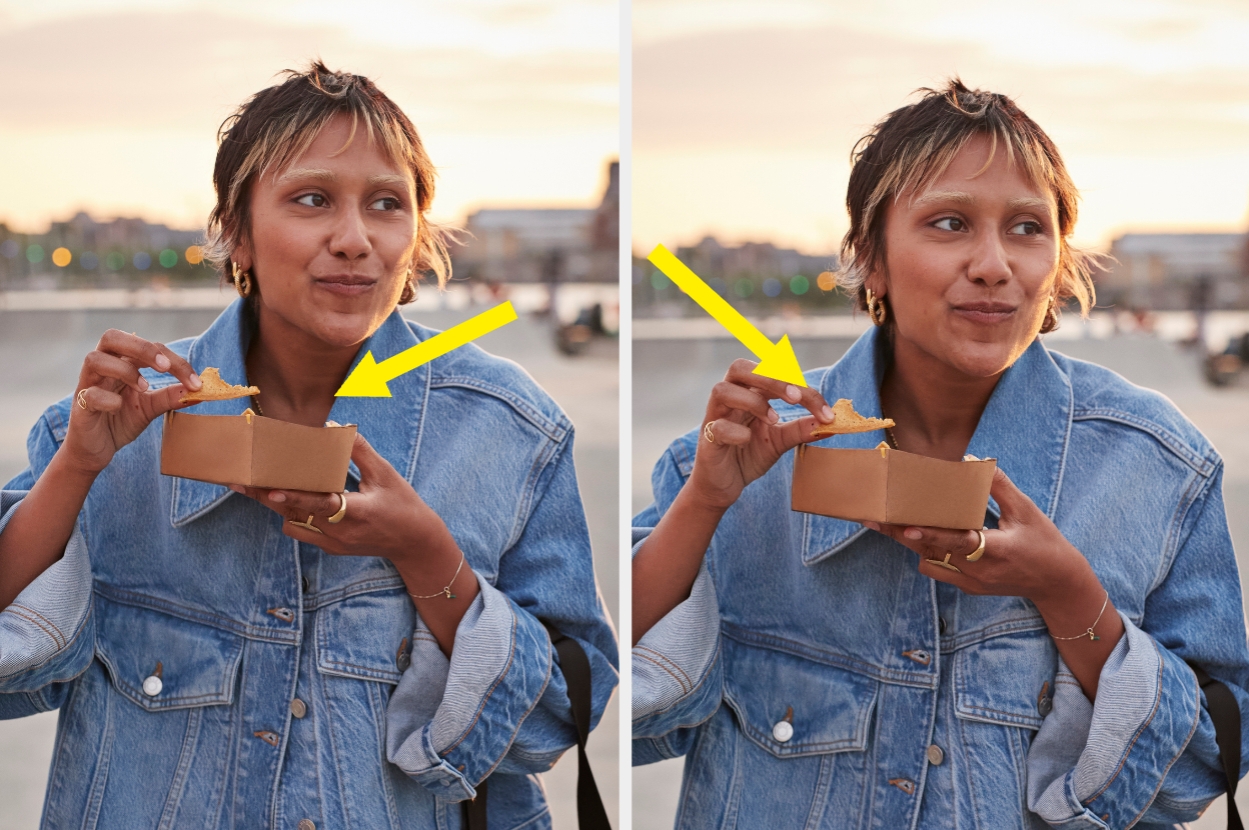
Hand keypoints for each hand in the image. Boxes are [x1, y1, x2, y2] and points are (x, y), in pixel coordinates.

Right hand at [63, 330, 200, 474]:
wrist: (95, 449)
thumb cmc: (119, 421)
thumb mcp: (150, 407)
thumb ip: (171, 396)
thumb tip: (201, 391)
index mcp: (122, 363)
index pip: (148, 347)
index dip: (175, 361)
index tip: (196, 382)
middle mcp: (103, 368)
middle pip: (112, 337)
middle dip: (142, 348)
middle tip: (165, 367)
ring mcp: (88, 385)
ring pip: (94, 359)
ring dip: (124, 370)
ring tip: (144, 388)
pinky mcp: (80, 406)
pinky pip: (88, 394)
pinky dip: (106, 398)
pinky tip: (119, 407)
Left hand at [230, 432, 452, 564]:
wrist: (415, 542)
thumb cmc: (403, 504)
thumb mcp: (386, 474)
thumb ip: (360, 451)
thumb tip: (336, 428)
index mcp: (358, 512)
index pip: (321, 505)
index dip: (296, 496)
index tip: (272, 488)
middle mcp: (341, 532)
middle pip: (295, 514)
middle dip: (266, 496)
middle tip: (239, 480)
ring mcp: (334, 543)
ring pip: (293, 524)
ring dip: (278, 505)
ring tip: (256, 486)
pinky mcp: (331, 548)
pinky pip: (302, 532)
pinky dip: (292, 515)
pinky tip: (287, 500)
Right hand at [689, 358, 833, 509]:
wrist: (722, 486)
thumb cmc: (747, 456)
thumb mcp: (779, 441)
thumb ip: (801, 429)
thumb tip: (832, 422)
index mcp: (749, 393)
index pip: (774, 375)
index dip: (802, 388)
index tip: (826, 413)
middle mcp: (730, 399)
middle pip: (741, 368)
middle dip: (772, 379)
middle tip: (796, 398)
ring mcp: (715, 417)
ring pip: (722, 389)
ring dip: (752, 401)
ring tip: (773, 420)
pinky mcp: (707, 440)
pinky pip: (716, 426)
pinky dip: (734, 431)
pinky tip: (747, 440)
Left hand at [863, 468, 1089, 603]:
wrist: (1058, 583)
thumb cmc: (1044, 542)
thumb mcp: (1026, 511)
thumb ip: (999, 486)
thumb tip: (974, 461)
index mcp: (997, 550)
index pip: (958, 542)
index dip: (932, 534)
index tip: (908, 525)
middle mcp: (979, 571)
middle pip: (931, 552)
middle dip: (901, 533)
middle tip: (872, 517)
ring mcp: (972, 583)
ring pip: (930, 562)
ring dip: (913, 542)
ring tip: (888, 521)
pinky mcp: (968, 588)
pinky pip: (939, 570)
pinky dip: (929, 553)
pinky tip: (921, 535)